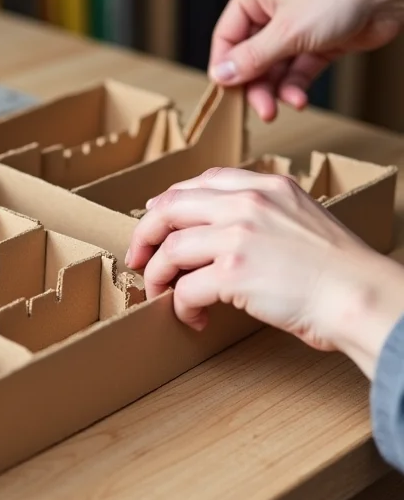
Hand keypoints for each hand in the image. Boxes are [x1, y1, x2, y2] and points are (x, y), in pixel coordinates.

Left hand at [125, 168, 403, 378]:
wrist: (361, 296)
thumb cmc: (337, 270)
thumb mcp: (302, 217)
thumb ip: (262, 213)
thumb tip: (216, 233)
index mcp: (265, 186)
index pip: (201, 182)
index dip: (169, 202)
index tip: (156, 221)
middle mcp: (248, 202)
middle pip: (170, 207)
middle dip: (145, 234)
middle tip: (138, 258)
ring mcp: (238, 235)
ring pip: (170, 249)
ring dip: (158, 276)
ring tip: (163, 294)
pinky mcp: (233, 271)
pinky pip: (185, 288)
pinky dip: (180, 305)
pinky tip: (194, 317)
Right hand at [208, 0, 403, 121]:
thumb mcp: (287, 32)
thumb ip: (251, 58)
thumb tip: (220, 76)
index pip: (226, 37)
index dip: (224, 67)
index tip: (227, 93)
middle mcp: (269, 9)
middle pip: (249, 57)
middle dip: (256, 85)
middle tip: (262, 109)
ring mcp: (293, 26)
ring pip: (273, 68)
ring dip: (277, 90)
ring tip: (282, 108)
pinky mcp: (315, 41)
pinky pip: (296, 70)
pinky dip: (295, 86)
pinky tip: (300, 99)